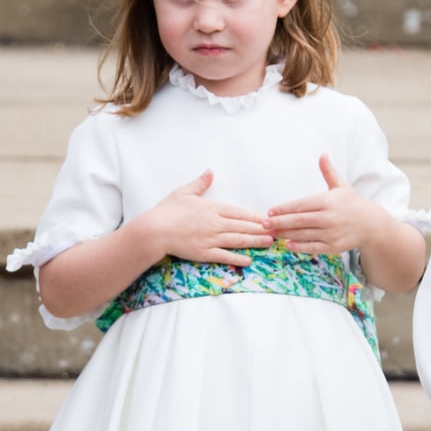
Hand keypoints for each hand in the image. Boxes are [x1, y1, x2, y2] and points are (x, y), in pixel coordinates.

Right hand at [149, 170, 271, 265]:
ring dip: (254, 241)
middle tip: (277, 231)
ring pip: (237, 240)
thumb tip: (210, 171)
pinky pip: (224, 256)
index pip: (239, 212)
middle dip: (261, 229)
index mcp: (212, 208)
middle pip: (242, 226)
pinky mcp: (204, 253)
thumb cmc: (166, 211)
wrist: (154, 230)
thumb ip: (200, 183)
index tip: (268, 218)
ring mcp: (210, 239)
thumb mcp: (183, 192)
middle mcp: (215, 224)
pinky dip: (237, 258)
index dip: (255, 216)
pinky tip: (248, 259)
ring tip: (268, 242)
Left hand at [265, 154, 381, 253]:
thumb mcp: (341, 186)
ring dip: (285, 234)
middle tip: (264, 223)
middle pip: (299, 220)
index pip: (301, 205)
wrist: (371, 225)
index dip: (284, 208)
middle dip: (280, 222)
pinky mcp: (334, 247)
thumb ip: (329, 172)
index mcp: (328, 201)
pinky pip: (313, 247)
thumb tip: (322, 154)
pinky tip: (288, 244)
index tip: (270, 211)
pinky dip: (300, 246)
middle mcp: (329, 217)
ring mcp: (331, 233)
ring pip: (303, 234)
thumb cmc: (352, 204)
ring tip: (272, 233)